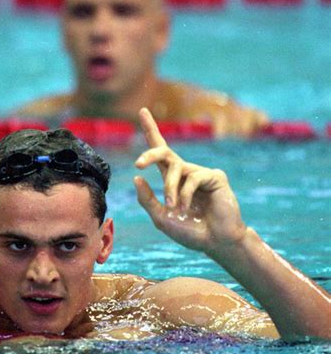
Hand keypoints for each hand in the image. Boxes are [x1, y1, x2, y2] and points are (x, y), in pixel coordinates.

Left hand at [134, 108, 246, 253]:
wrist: (216, 242)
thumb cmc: (190, 231)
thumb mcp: (162, 218)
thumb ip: (148, 200)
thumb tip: (137, 177)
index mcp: (172, 180)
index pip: (159, 152)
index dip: (151, 130)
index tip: (142, 111)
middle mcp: (185, 173)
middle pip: (164, 153)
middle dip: (150, 155)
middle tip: (139, 163)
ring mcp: (201, 173)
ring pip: (176, 169)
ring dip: (170, 189)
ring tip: (175, 208)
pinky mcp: (215, 176)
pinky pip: (192, 177)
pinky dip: (185, 194)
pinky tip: (188, 208)